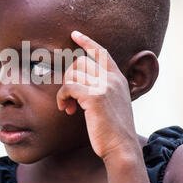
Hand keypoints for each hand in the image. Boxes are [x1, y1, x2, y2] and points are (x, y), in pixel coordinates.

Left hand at [56, 30, 139, 161]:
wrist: (121, 148)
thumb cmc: (112, 131)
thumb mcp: (111, 105)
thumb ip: (101, 91)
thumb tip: (79, 85)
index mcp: (119, 79)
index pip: (102, 52)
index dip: (87, 42)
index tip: (75, 34)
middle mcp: (113, 78)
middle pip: (80, 62)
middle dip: (68, 77)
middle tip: (67, 97)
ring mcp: (105, 86)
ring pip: (72, 74)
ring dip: (64, 90)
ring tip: (66, 107)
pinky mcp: (95, 96)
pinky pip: (68, 87)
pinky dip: (61, 98)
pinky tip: (65, 110)